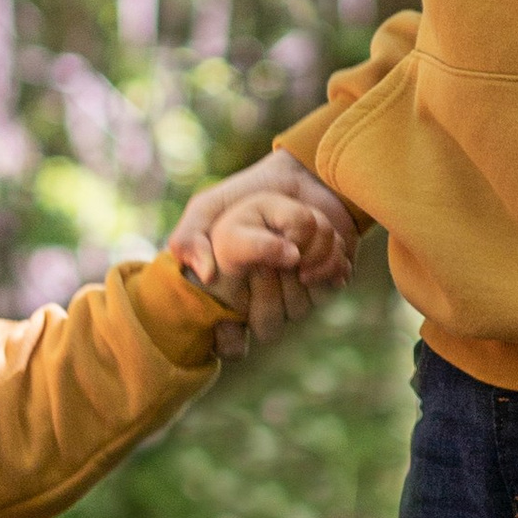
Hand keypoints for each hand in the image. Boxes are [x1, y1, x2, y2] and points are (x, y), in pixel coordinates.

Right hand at [174, 165, 360, 360]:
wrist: (301, 174)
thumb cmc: (249, 193)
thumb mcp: (207, 208)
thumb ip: (189, 239)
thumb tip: (207, 275)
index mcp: (230, 294)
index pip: (228, 343)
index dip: (230, 336)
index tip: (232, 306)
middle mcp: (262, 302)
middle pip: (267, 325)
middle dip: (268, 283)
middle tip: (267, 250)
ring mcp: (295, 295)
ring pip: (298, 310)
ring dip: (300, 269)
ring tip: (295, 239)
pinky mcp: (327, 282)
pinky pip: (328, 291)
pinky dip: (328, 264)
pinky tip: (320, 246)